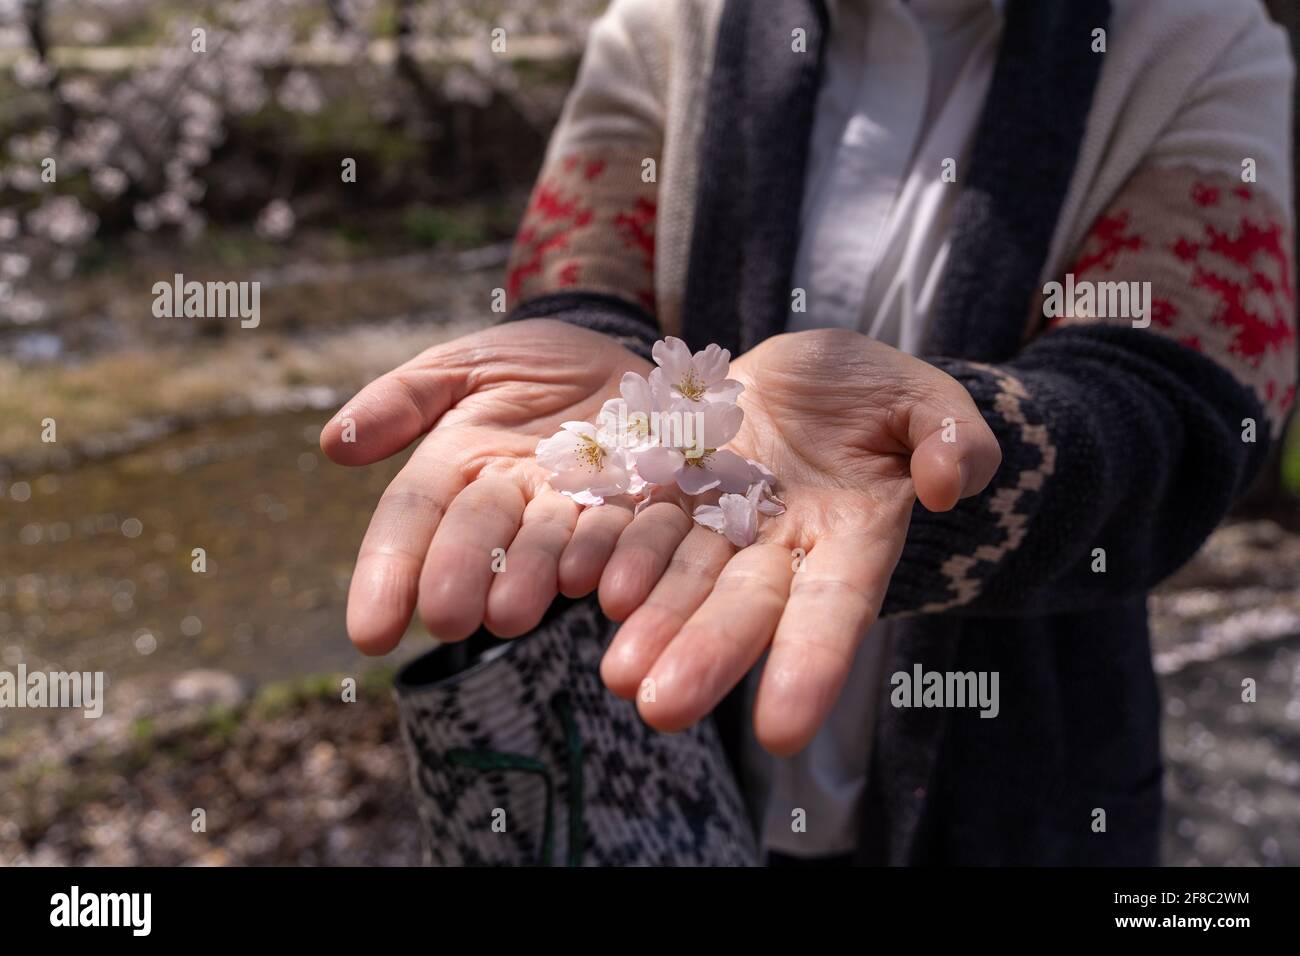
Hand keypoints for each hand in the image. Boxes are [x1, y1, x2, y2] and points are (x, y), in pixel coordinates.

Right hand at [321, 319, 650, 653]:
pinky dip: (615, 556)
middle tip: (447, 619)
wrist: (620, 359)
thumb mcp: (463, 364)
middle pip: (480, 537)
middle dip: (461, 577)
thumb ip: (405, 397)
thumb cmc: (530, 365)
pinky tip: (597, 581)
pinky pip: (630, 530)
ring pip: (551, 545)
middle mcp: (515, 498)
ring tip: (513, 614)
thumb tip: (334, 443)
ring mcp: (580, 505)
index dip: (389, 570)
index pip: (413, 517)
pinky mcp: (643, 503)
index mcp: (459, 465)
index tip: (369, 632)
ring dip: (532, 578)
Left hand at [594, 329, 1000, 754]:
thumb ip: (953, 438)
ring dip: (652, 623)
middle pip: (745, 606)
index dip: (810, 664)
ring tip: (617, 674)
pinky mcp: (675, 488)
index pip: (835, 607)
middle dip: (707, 656)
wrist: (810, 377)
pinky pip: (645, 521)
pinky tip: (587, 586)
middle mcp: (782, 545)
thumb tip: (951, 487)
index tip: (781, 731)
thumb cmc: (879, 395)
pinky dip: (620, 554)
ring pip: (686, 577)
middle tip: (661, 709)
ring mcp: (723, 519)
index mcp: (854, 536)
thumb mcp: (926, 402)